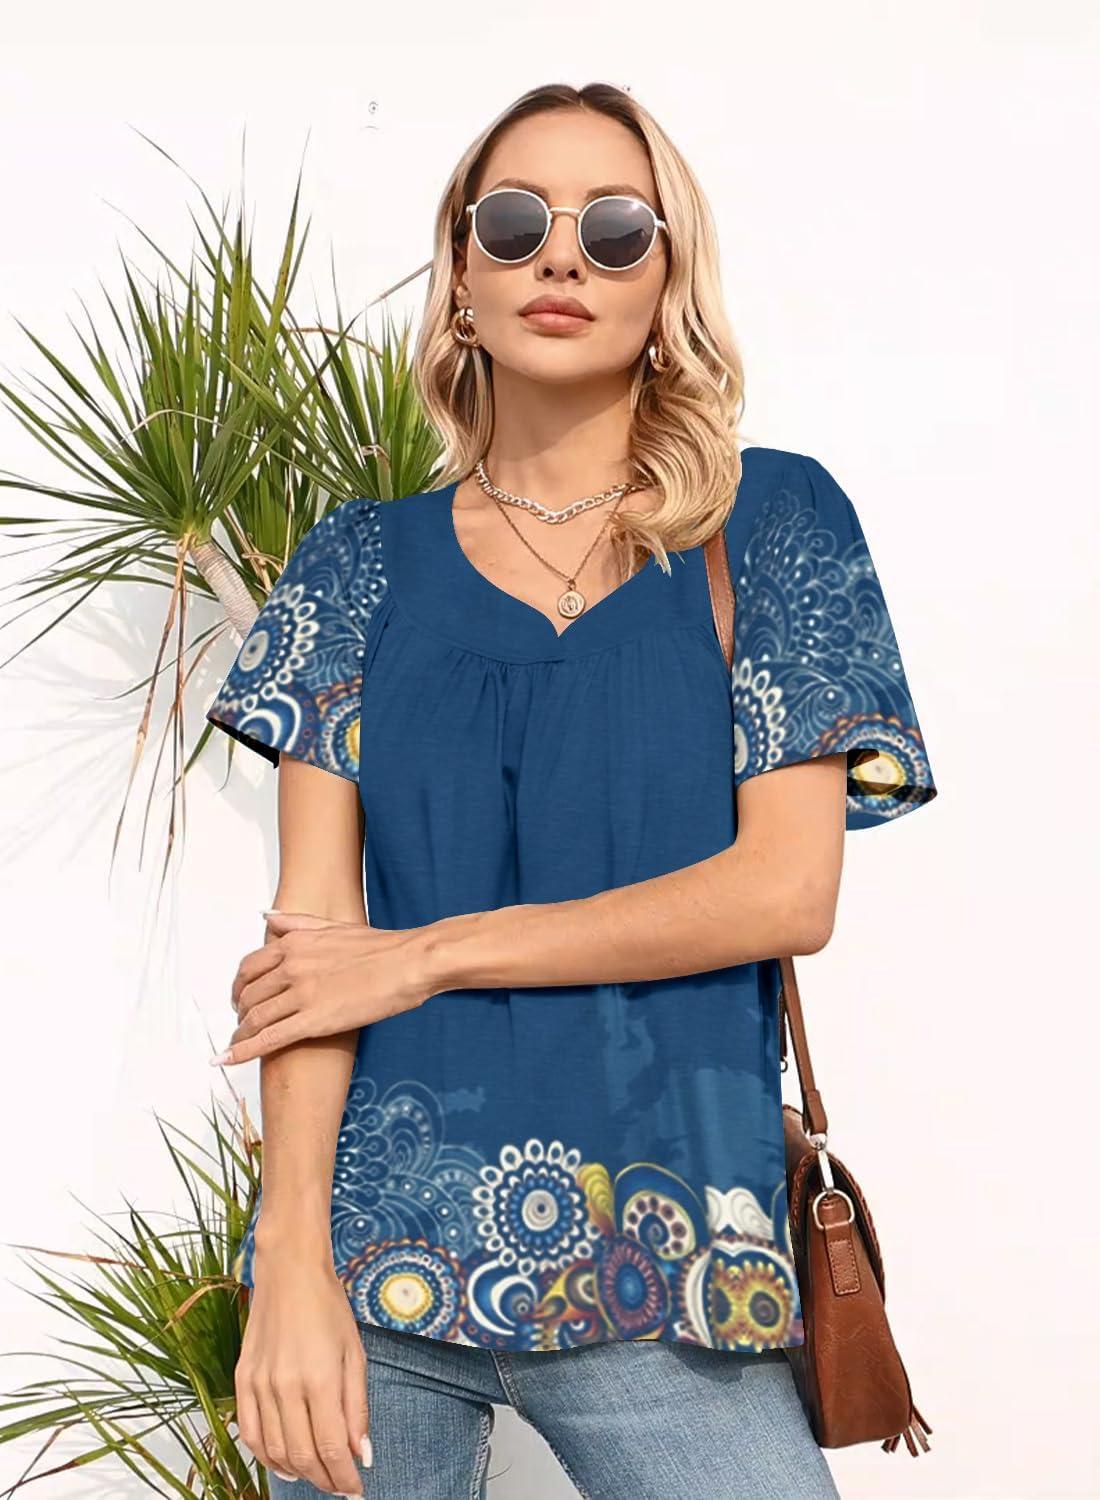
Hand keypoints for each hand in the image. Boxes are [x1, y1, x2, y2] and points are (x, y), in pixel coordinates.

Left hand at [209, 911, 435, 1065]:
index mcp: (293, 943)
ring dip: (240, 1034)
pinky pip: (268, 1038)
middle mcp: (291, 966)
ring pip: (254, 1018)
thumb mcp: (333, 926)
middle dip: (239, 1013)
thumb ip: (296, 922)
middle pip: (247, 995)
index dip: (238, 987)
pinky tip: (227, 1060)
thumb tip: (267, 917)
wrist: (408, 962)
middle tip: (242, 1025)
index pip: (248, 968)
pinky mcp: (313, 1021)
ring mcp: (300, 994)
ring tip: (237, 1045)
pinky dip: (242, 1051)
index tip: (238, 999)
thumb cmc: (379, 946)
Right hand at [235, 1253, 372, 1494]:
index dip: (345, 1478)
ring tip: (317, 1476)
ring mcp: (259, 1384)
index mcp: (319, 1378)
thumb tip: (362, 1453)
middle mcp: (285, 1386)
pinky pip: (249, 1432)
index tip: (355, 1489)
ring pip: (275, 1451)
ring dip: (298, 1472)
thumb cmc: (328, 1308)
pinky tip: (283, 1462)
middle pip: (303, 1456)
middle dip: (325, 1480)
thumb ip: (357, 1407)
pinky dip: (265, 1456)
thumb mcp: (355, 1353)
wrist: (289, 1272)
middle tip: (340, 1486)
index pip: (332, 1448)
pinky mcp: (242, 1379)